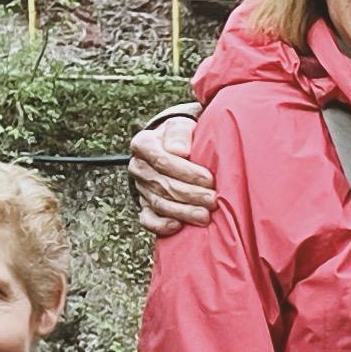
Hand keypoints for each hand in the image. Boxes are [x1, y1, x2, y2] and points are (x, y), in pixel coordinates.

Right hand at [127, 112, 214, 235]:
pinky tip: (178, 226)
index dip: (186, 172)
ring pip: (159, 204)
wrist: (174, 148)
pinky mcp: (144, 206)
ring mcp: (140, 188)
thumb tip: (179, 151)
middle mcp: (138, 167)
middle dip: (190, 195)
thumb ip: (180, 132)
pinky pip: (148, 219)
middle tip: (213, 200)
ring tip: (205, 216)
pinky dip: (161, 225)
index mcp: (143, 144)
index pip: (162, 160)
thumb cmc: (183, 136)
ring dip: (183, 212)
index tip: (209, 179)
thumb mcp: (182, 124)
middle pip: (163, 185)